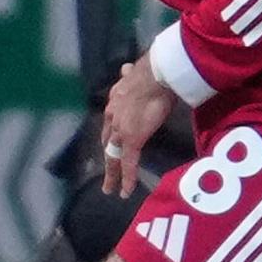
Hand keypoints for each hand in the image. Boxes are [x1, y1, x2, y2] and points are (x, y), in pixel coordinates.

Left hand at [98, 55, 175, 193]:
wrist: (155, 76)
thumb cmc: (152, 73)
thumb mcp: (135, 73)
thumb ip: (130, 75)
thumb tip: (127, 69)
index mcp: (115, 101)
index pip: (110, 122)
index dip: (110, 134)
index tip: (110, 142)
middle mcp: (113, 117)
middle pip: (107, 142)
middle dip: (107, 157)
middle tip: (106, 173)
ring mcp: (121, 131)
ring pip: (113, 157)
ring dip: (111, 175)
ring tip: (110, 189)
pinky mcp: (132, 141)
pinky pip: (128, 164)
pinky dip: (127, 179)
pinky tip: (126, 192)